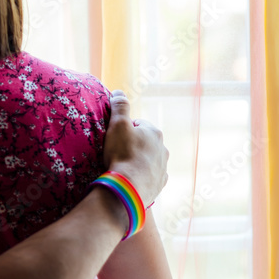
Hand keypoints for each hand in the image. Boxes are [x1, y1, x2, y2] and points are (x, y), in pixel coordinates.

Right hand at [102, 90, 168, 204]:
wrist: (129, 186)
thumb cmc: (123, 153)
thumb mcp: (118, 124)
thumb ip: (119, 106)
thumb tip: (118, 92)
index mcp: (154, 132)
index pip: (138, 124)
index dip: (125, 129)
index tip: (115, 137)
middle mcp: (163, 149)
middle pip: (146, 142)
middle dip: (134, 145)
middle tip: (117, 152)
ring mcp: (163, 167)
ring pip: (150, 159)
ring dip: (139, 160)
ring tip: (124, 166)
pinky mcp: (160, 183)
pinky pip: (151, 176)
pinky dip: (143, 176)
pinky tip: (132, 178)